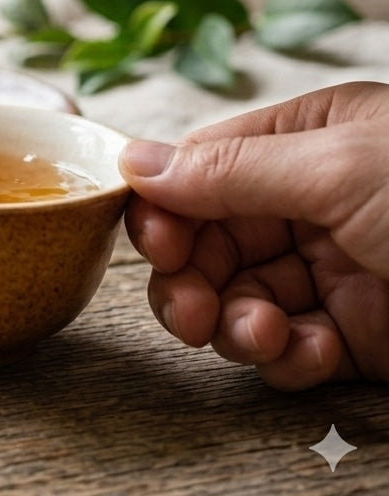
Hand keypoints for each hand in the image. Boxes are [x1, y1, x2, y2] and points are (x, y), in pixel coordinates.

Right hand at [120, 81, 388, 389]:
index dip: (167, 209)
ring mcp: (336, 267)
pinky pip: (288, 344)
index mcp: (308, 138)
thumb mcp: (340, 169)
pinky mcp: (359, 332)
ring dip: (232, 323)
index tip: (155, 245)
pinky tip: (301, 354)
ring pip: (239, 296)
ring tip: (255, 335)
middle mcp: (314, 200)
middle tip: (191, 310)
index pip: (202, 169)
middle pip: (210, 240)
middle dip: (192, 278)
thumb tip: (135, 161)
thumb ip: (230, 171)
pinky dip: (282, 356)